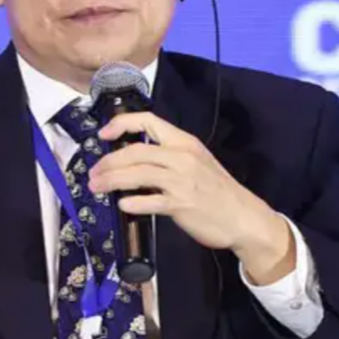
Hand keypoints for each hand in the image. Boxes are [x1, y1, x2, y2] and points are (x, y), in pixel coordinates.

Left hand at [91, 112, 295, 283]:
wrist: (244, 217)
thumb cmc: (217, 191)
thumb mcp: (196, 163)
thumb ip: (169, 157)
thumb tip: (133, 161)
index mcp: (184, 142)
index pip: (148, 120)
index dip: (122, 124)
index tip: (104, 135)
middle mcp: (181, 157)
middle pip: (135, 151)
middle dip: (108, 161)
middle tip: (94, 173)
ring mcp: (181, 181)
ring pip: (137, 174)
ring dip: (111, 180)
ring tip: (97, 187)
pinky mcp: (181, 204)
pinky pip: (149, 201)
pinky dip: (132, 203)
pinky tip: (122, 205)